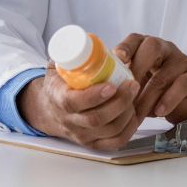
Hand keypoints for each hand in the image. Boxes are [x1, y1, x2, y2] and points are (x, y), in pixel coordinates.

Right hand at [17, 65, 142, 150]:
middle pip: (97, 119)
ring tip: (135, 95)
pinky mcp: (93, 144)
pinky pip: (115, 142)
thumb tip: (87, 42)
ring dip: (128, 113)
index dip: (94, 96)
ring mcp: (82, 135)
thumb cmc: (59, 84)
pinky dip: (130, 129)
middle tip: (133, 84)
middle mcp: (70, 122)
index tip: (111, 85)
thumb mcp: (58, 66)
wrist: (50, 109)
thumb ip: (70, 55)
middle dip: (120, 102)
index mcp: (59, 99)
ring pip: (110, 131)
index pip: (74, 103)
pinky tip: (135, 113)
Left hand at [114, 34, 186, 123]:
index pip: (135, 39)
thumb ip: (122, 79)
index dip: (125, 47)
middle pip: (152, 48)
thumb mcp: (138, 83)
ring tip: (137, 114)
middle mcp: (166, 49)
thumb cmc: (156, 91)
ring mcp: (182, 61)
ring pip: (164, 73)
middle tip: (125, 91)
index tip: (117, 59)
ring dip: (148, 96)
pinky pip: (183, 84)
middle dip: (137, 69)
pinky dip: (169, 99)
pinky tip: (159, 111)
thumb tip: (97, 88)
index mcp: (147, 47)